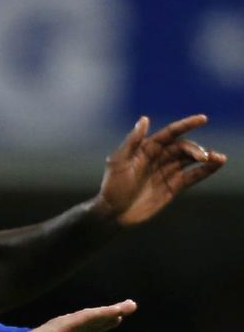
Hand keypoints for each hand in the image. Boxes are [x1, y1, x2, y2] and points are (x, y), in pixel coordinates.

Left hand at [14, 299, 136, 331]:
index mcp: (62, 326)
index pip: (85, 318)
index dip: (101, 314)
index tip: (117, 311)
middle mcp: (69, 324)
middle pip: (93, 315)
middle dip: (111, 310)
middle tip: (131, 304)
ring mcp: (73, 329)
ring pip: (94, 319)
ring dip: (111, 314)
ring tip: (129, 308)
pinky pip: (93, 327)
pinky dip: (104, 322)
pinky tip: (116, 319)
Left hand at [92, 115, 226, 226]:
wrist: (114, 213)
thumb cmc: (112, 186)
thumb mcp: (118, 162)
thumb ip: (133, 141)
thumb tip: (145, 119)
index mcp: (146, 148)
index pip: (170, 133)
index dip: (186, 125)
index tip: (203, 119)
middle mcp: (159, 158)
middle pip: (182, 148)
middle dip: (195, 149)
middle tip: (203, 156)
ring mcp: (167, 172)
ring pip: (190, 161)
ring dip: (206, 158)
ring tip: (219, 158)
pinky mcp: (174, 187)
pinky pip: (193, 176)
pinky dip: (205, 170)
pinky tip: (217, 165)